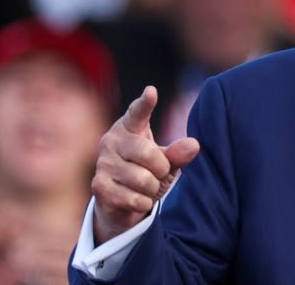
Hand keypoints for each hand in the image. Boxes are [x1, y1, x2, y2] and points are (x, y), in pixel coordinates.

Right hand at [91, 87, 199, 242]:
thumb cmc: (145, 171)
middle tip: (157, 172)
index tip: (151, 92)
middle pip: (149, 154)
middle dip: (162, 169)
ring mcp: (103, 163)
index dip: (145, 103)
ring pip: (144, 180)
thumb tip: (194, 145)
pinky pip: (135, 199)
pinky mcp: (99, 186)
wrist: (119, 201)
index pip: (137, 112)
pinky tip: (136, 199)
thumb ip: (178, 153)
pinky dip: (144, 203)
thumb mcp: (165, 161)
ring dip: (153, 188)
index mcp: (129, 127)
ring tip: (145, 187)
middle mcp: (111, 141)